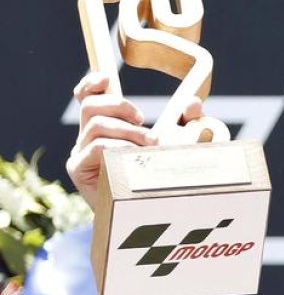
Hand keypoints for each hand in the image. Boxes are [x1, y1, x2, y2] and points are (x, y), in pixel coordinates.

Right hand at [66, 73, 201, 210]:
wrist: (153, 214)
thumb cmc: (165, 178)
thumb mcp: (182, 146)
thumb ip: (189, 124)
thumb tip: (193, 103)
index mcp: (107, 127)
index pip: (87, 97)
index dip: (92, 84)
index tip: (107, 80)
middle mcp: (89, 138)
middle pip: (90, 105)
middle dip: (119, 106)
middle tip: (143, 121)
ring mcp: (81, 153)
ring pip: (96, 125)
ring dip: (128, 132)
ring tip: (149, 148)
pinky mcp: (79, 170)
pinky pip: (96, 147)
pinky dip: (119, 148)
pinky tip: (133, 160)